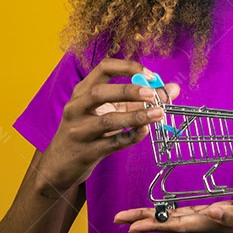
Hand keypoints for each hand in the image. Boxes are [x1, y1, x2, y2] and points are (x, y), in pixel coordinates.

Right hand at [37, 58, 179, 197]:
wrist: (60, 164)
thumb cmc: (88, 131)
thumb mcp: (108, 111)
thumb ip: (138, 100)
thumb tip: (172, 90)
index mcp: (82, 91)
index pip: (103, 68)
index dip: (128, 67)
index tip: (150, 75)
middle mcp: (76, 107)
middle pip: (101, 92)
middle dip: (129, 90)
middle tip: (152, 94)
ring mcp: (79, 130)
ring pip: (107, 120)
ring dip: (136, 116)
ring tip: (159, 114)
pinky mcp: (85, 152)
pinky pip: (111, 143)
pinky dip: (130, 136)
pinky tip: (145, 132)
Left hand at [113, 191, 232, 232]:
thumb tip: (212, 213)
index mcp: (218, 224)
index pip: (178, 224)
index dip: (153, 223)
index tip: (128, 225)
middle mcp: (214, 224)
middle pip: (172, 222)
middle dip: (145, 219)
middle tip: (117, 218)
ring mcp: (220, 221)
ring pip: (181, 218)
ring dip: (157, 216)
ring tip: (135, 215)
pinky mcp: (227, 214)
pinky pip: (195, 213)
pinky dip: (178, 211)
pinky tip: (172, 209)